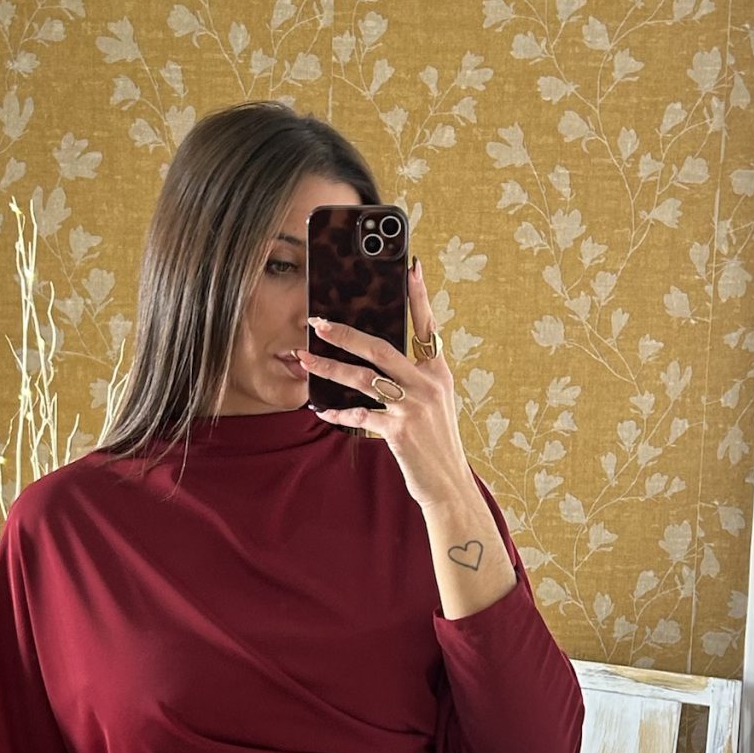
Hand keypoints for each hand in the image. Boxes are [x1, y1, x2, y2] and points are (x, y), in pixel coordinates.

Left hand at [296, 258, 469, 510]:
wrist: (447, 485)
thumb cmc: (436, 445)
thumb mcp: (434, 405)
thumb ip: (414, 382)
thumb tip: (380, 364)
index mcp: (438, 374)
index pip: (428, 326)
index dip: (419, 296)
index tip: (411, 267)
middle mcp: (428, 384)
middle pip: (381, 347)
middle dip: (345, 332)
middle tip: (319, 321)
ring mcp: (414, 406)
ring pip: (363, 377)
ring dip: (329, 367)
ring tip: (305, 360)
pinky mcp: (399, 430)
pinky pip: (359, 414)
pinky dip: (338, 412)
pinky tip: (321, 409)